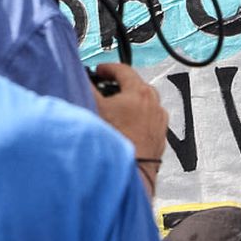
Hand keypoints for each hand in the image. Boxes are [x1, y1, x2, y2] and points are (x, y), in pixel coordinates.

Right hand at [90, 64, 167, 190]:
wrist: (130, 172)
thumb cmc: (116, 141)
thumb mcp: (94, 106)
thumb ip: (87, 87)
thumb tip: (81, 78)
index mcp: (140, 92)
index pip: (123, 70)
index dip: (107, 68)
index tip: (99, 71)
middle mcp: (154, 105)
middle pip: (136, 85)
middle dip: (119, 85)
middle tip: (105, 89)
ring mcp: (159, 122)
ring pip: (144, 104)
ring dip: (129, 103)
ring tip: (114, 110)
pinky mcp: (160, 138)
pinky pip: (148, 121)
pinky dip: (137, 119)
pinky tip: (124, 127)